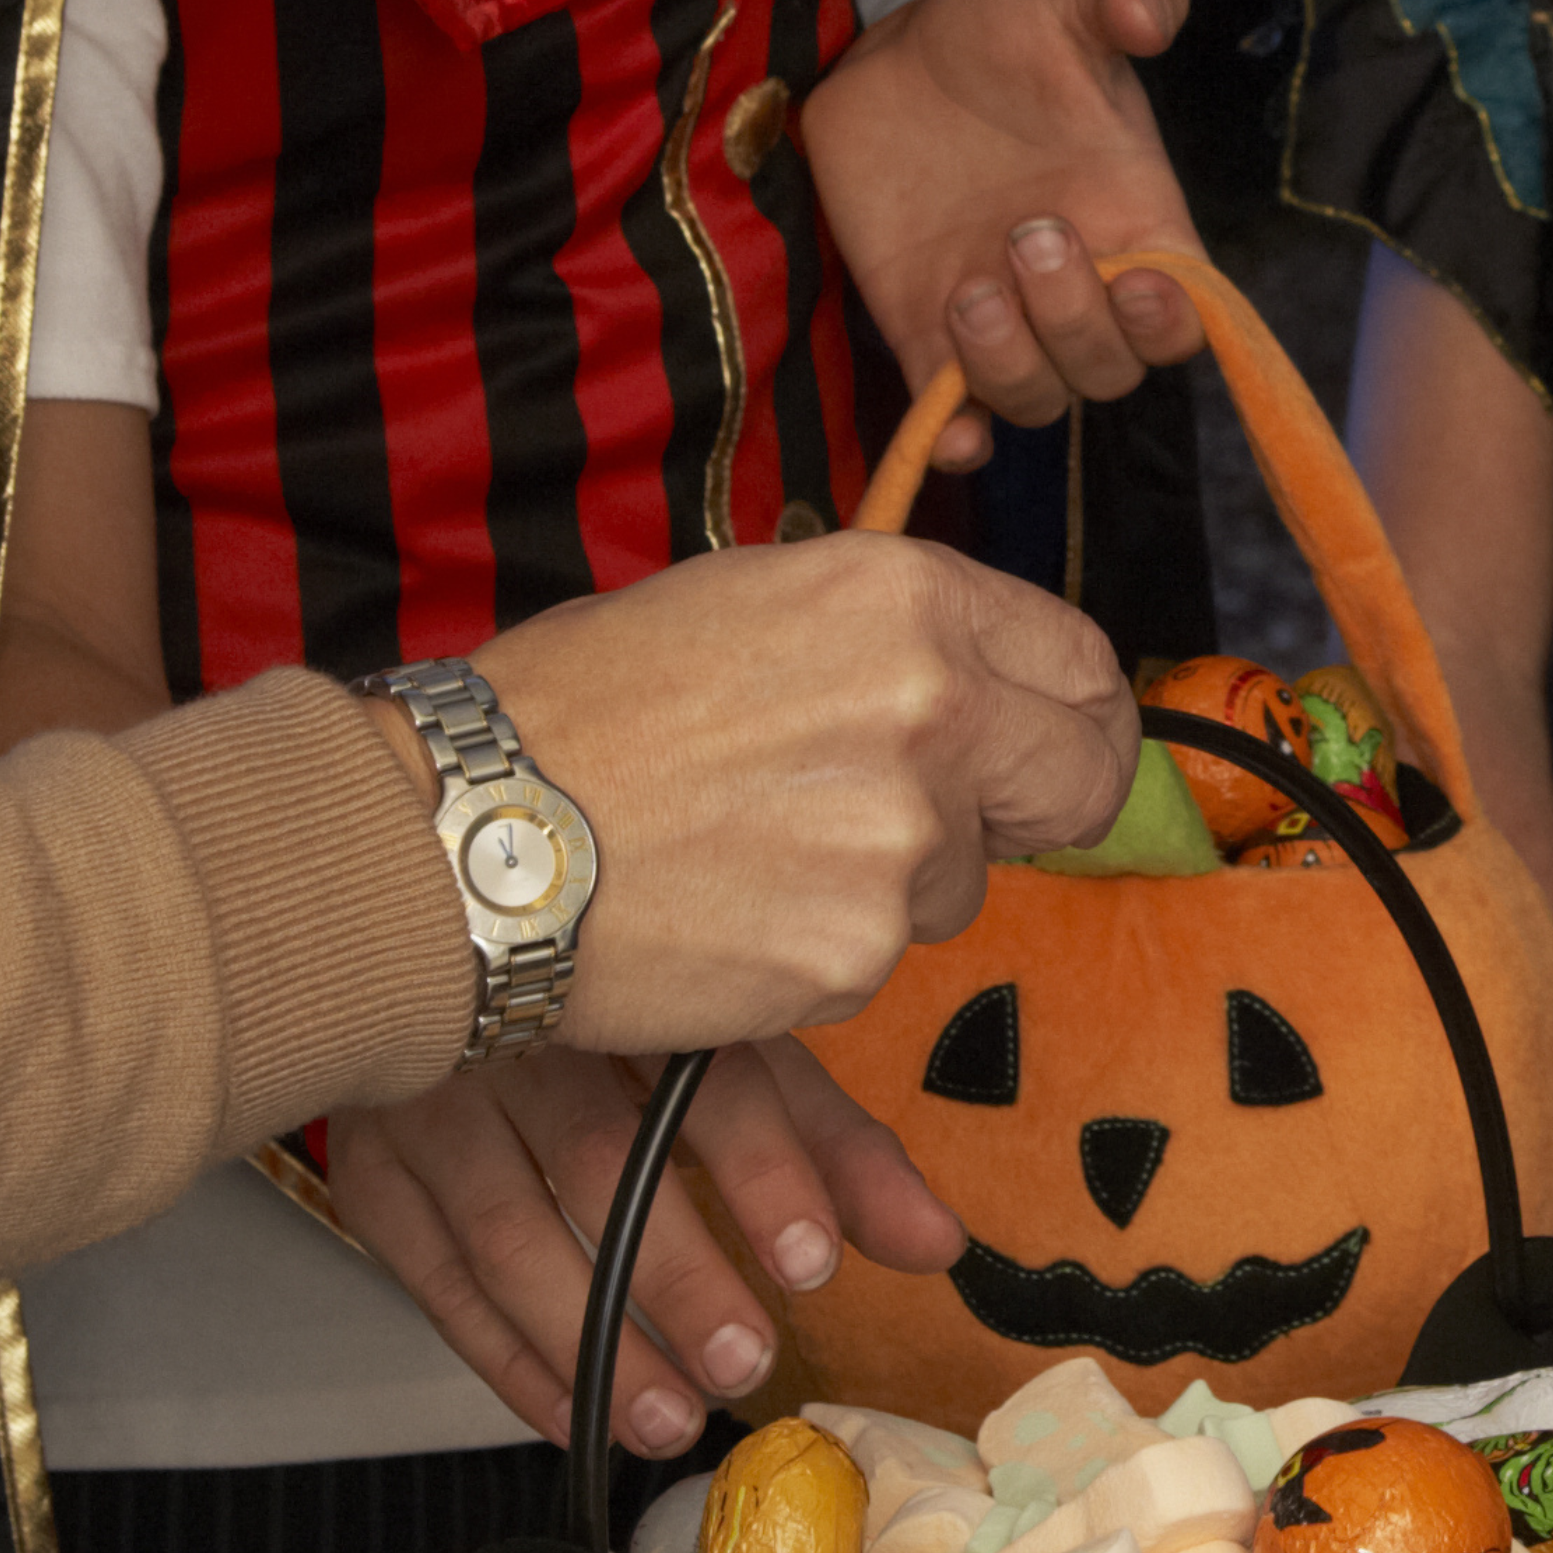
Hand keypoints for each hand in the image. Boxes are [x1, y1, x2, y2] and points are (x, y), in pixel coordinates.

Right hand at [326, 1042, 973, 1455]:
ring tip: (670, 1414)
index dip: (767, 1168)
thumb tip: (937, 1246)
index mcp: (640, 990)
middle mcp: (530, 1035)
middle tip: (745, 1358)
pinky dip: (505, 1360)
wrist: (440, 953)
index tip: (813, 1260)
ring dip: (590, 1339)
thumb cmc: (615, 1019)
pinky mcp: (376, 1171)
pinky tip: (574, 1414)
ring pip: (507, 1230)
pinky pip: (435, 1280)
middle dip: (680, 1272)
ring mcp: (437, 1102)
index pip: (712, 1074)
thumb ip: (832, 1150)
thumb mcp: (735, 1055)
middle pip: (602, 1156)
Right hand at [457, 531, 1135, 1054]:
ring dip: (890, 880)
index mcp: (905, 597)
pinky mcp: (858, 951)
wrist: (471, 826)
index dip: (1075, 718)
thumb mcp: (748, 601)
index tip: (1054, 748)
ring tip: (756, 848)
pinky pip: (878, 955)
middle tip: (959, 822)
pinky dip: (819, 947)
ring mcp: (904, 839)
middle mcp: (932, 707)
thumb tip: (980, 680)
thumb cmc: (580, 708)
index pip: (1081, 664)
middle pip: (1080, 780)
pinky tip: (728, 908)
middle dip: (1039, 809)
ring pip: (961, 879)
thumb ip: (886, 637)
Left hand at [795, 0, 1212, 471]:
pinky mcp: (922, 335)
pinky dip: (954, 435)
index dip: (1172, 324)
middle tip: (1030, 232)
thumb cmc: (1001, 29)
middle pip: (1109, 370)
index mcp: (1135, 223)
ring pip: (1035, 399)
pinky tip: (946, 419)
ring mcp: (1000, 320)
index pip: (1182, 317)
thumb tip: (1150, 14)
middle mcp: (1078, 288)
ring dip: (1011, 364)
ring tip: (971, 285)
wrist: (894, 54)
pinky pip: (952, 417)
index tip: (1143, 278)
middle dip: (1077, 322)